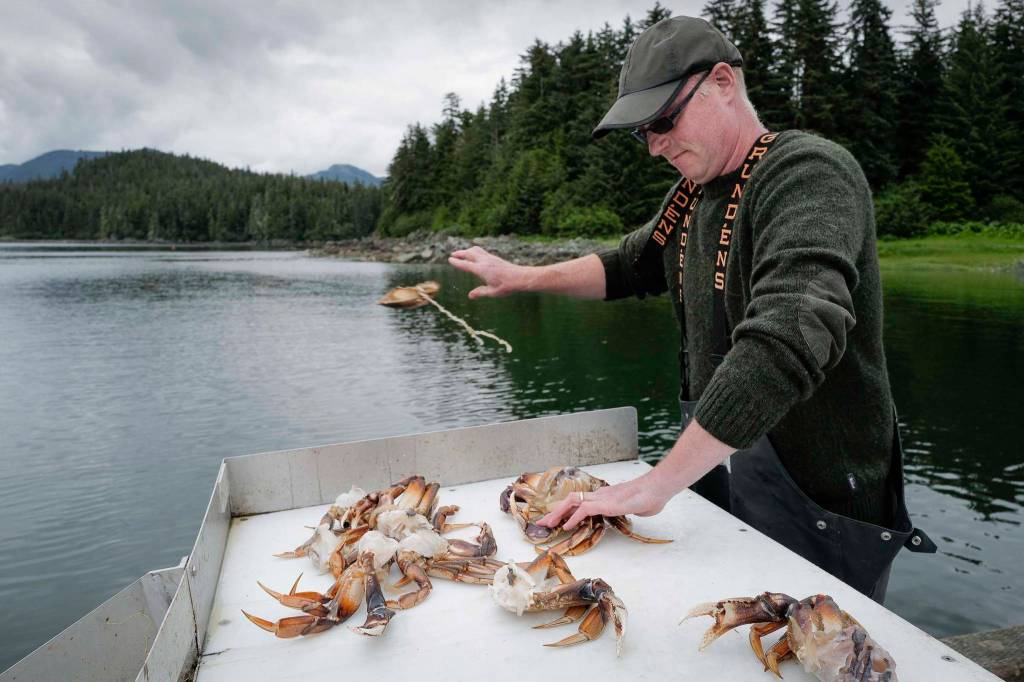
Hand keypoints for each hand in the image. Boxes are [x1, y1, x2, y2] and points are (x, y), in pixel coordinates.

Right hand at [448, 246, 529, 298]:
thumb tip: (470, 296)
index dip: (457, 262)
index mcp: (481, 269)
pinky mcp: (494, 258)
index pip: (465, 264)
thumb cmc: (507, 286)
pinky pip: (481, 251)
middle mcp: (485, 261)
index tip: (450, 259)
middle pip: (469, 253)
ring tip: (462, 253)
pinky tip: (475, 255)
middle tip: (453, 254)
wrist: (520, 277)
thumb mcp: (492, 292)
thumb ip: (480, 292)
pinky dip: (474, 251)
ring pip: (475, 250)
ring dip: (467, 250)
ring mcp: (490, 258)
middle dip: (460, 253)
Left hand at [536, 474, 670, 530]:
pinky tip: (567, 526)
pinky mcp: (607, 504)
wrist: (659, 488)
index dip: (567, 510)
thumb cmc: (651, 497)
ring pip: (573, 502)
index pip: (580, 502)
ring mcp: (603, 498)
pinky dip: (574, 517)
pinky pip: (585, 509)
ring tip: (548, 525)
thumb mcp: (635, 507)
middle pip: (571, 500)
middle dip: (555, 511)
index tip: (557, 519)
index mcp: (605, 497)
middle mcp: (600, 495)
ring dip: (558, 514)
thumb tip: (633, 511)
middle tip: (542, 523)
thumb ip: (629, 509)